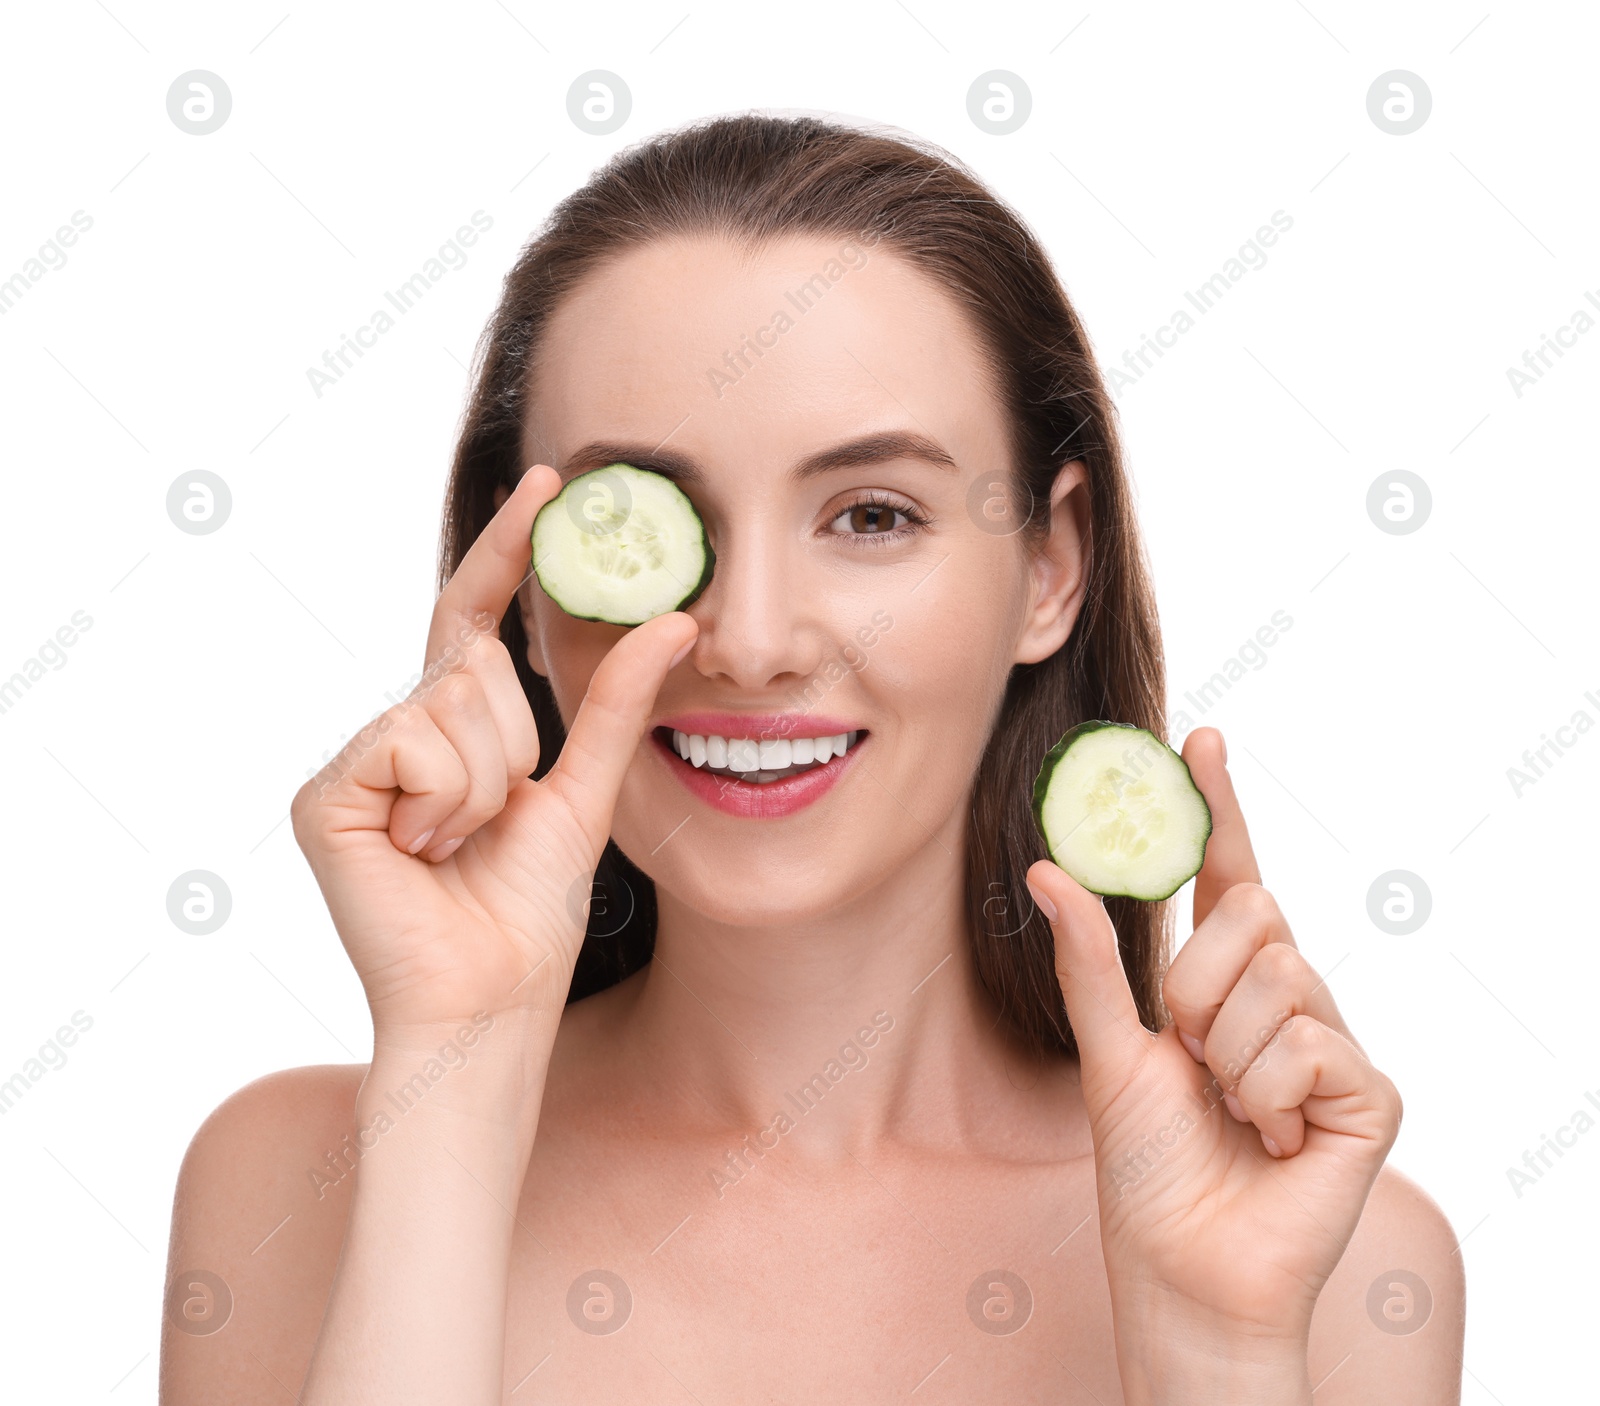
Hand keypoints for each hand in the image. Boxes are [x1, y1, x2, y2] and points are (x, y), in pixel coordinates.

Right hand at [290, 465, 697, 1041]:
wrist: (492, 997)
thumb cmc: (531, 910)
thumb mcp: (588, 790)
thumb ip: (618, 703)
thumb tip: (675, 616)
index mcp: (457, 730)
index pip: (477, 617)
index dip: (508, 550)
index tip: (546, 482)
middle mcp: (400, 733)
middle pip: (472, 663)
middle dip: (513, 744)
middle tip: (497, 820)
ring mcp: (357, 763)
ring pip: (448, 700)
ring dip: (484, 784)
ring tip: (459, 846)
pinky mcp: (326, 795)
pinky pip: (411, 742)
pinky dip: (444, 800)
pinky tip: (423, 854)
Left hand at [1026, 727, 1401, 1398]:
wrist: (1184, 1264)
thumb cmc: (1147, 1163)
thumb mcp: (1108, 1048)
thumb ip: (1090, 958)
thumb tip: (1049, 865)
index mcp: (1223, 981)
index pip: (1230, 876)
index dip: (1219, 808)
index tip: (1203, 738)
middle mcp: (1286, 996)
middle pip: (1254, 916)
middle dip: (1199, 987)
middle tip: (1190, 1058)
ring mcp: (1331, 1042)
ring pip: (1281, 976)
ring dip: (1229, 1053)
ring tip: (1231, 1110)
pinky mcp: (1368, 1094)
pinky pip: (1311, 1043)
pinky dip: (1268, 1096)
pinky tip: (1273, 1141)